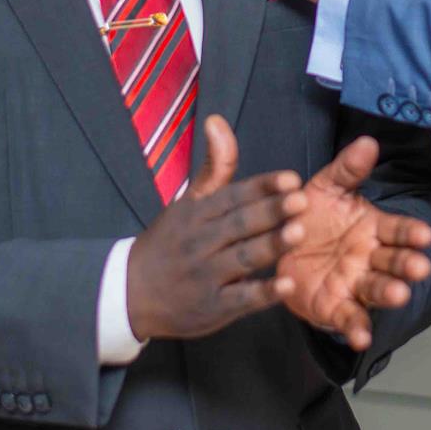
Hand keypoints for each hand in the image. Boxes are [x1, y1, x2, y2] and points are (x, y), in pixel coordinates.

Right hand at [125, 117, 307, 341]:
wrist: (128, 293)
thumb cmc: (169, 242)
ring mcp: (205, 276)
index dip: (262, 187)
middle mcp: (200, 242)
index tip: (291, 179)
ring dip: (270, 245)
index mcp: (196, 213)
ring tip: (298, 233)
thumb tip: (218, 121)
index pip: (232, 195)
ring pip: (242, 258)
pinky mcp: (212, 308)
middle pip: (239, 224)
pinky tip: (286, 285)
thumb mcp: (187, 202)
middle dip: (271, 211)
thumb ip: (214, 168)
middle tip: (302, 201)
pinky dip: (263, 292)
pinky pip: (240, 299)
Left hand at [277, 136, 430, 351]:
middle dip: (407, 264)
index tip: (425, 235)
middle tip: (418, 267)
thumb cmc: (309, 214)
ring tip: (398, 294)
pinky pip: (349, 319)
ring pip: (376, 289)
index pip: (399, 230)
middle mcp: (369, 258)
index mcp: (372, 228)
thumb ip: (347, 169)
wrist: (276, 245)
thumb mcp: (325, 187)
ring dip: (389, 293)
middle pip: (394, 262)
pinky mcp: (334, 307)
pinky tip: (362, 338)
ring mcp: (354, 284)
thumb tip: (368, 141)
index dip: (412, 233)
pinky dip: (357, 329)